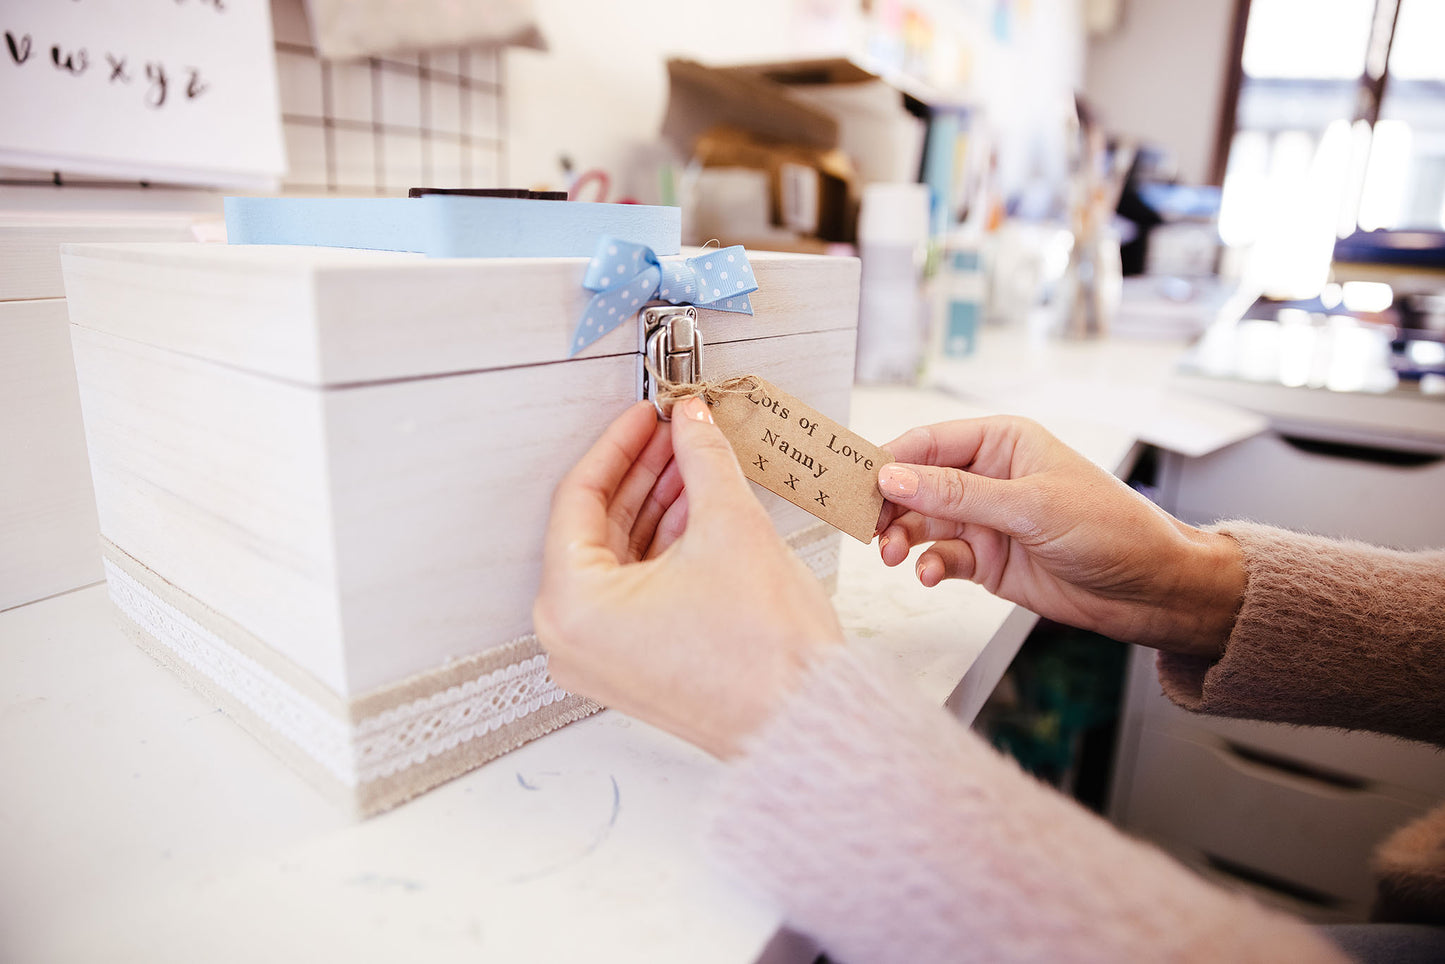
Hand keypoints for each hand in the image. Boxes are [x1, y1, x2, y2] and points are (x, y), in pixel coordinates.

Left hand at [534, 397, 843, 757]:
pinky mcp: (633, 666)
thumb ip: (702, 459)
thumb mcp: (730, 526)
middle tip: (671, 432)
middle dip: (641, 474)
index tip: (644, 416)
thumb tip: (691, 422)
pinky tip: (694, 506)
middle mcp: (572, 640)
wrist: (810, 720)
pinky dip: (662, 547)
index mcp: (573, 607)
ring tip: (691, 460)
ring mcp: (601, 657)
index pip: (578, 499)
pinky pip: (634, 589)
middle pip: (596, 529)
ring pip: (618, 558)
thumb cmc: (767, 657)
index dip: (618, 445)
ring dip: (655, 505)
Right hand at [875, 416, 1242, 657]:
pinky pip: (941, 557)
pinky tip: (931, 575)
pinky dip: (929, 566)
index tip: (856, 481)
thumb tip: (894, 477)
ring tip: (894, 555)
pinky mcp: (986, 560)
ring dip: (902, 538)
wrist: (1151, 590)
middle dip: (888, 504)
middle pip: (916, 484)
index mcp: (1002, 442)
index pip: (930, 442)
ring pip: (922, 523)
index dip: (890, 460)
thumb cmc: (1110, 528)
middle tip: (864, 526)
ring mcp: (985, 519)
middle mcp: (988, 477)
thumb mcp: (1031, 505)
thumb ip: (957, 494)